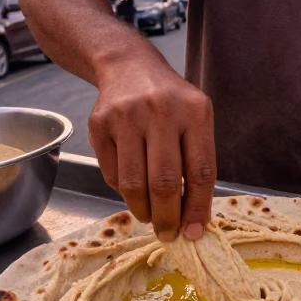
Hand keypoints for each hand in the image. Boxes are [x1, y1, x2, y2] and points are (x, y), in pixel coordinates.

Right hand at [88, 58, 215, 241]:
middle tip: (168, 234)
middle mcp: (160, 111)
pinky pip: (112, 174)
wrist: (129, 66)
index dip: (197, 208)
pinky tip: (133, 187)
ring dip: (143, 210)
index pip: (200, 171)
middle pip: (164, 182)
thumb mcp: (195, 120)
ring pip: (133, 184)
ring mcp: (126, 117)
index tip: (194, 233)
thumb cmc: (171, 102)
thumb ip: (197, 163)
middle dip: (167, 218)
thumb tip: (194, 220)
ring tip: (149, 216)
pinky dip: (123, 190)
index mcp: (194, 112)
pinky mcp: (99, 124)